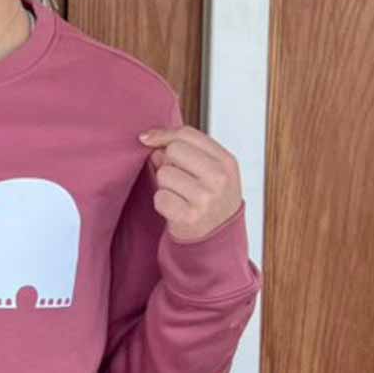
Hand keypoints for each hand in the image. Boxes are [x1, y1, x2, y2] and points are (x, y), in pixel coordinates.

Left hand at [138, 124, 242, 242]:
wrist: (218, 238)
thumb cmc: (210, 199)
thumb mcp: (209, 171)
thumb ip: (184, 151)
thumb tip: (149, 139)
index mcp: (226, 161)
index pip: (187, 134)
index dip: (163, 135)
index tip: (147, 139)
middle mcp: (219, 178)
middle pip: (173, 150)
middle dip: (168, 163)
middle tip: (178, 179)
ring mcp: (206, 198)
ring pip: (164, 173)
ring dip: (165, 185)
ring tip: (180, 196)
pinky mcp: (190, 217)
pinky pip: (160, 197)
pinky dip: (162, 203)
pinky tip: (176, 209)